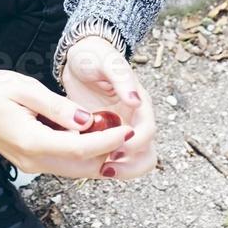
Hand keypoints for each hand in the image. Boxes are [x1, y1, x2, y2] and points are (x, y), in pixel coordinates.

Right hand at [0, 69, 128, 178]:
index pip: (80, 148)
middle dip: (109, 155)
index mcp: (31, 142)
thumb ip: (59, 107)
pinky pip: (62, 164)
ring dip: (98, 158)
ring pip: (74, 170)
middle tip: (130, 137)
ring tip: (118, 138)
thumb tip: (88, 121)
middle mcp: (31, 161)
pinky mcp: (28, 161)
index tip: (129, 130)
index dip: (108, 140)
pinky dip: (82, 156)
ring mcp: (29, 165)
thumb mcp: (26, 89)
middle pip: (81, 167)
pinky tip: (95, 140)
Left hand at [59, 35, 156, 179]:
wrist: (80, 58)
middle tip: (106, 168)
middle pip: (146, 153)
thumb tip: (135, 100)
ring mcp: (122, 129)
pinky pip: (112, 157)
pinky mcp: (106, 136)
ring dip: (121, 170)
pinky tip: (87, 164)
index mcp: (139, 103)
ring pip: (134, 161)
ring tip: (100, 171)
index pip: (147, 131)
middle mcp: (134, 119)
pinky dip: (104, 164)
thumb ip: (121, 77)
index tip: (115, 150)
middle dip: (131, 165)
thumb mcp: (106, 61)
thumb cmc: (95, 56)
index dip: (134, 144)